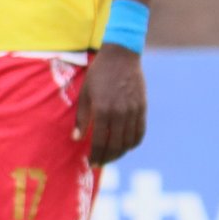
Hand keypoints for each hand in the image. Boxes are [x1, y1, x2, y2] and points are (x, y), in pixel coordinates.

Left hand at [74, 44, 146, 164]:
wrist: (121, 56)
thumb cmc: (98, 74)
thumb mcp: (85, 94)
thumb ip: (81, 118)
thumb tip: (76, 139)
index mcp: (103, 110)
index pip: (101, 142)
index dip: (96, 155)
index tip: (91, 163)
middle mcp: (120, 113)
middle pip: (116, 145)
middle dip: (107, 158)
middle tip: (99, 163)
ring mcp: (134, 111)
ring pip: (129, 142)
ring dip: (120, 153)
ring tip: (111, 156)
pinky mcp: (142, 108)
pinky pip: (140, 132)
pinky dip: (133, 143)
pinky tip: (125, 146)